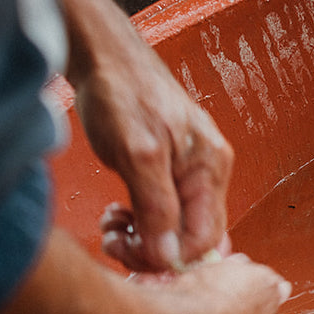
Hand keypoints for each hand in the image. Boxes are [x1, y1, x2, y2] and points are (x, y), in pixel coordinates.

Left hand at [76, 49, 232, 272]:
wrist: (104, 58)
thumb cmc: (122, 93)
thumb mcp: (137, 153)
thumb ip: (156, 206)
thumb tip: (169, 255)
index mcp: (210, 169)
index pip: (204, 238)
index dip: (169, 255)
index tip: (130, 252)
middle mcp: (208, 173)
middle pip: (193, 238)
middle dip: (153, 248)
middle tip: (115, 241)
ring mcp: (190, 172)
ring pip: (176, 228)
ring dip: (142, 237)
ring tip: (113, 224)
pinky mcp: (169, 170)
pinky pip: (164, 213)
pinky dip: (140, 222)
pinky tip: (119, 213)